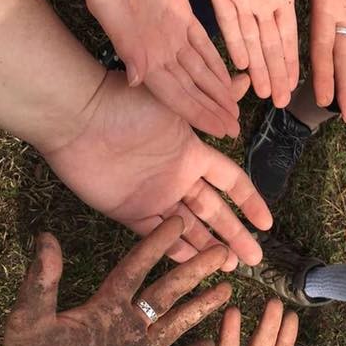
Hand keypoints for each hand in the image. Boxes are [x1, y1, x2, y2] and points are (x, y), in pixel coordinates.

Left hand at [0, 218, 229, 345]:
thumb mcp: (31, 323)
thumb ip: (42, 282)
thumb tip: (46, 236)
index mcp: (104, 308)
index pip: (136, 268)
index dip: (155, 244)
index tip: (178, 221)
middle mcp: (126, 325)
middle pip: (167, 291)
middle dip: (194, 270)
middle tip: (223, 251)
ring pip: (177, 323)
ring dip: (201, 306)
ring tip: (228, 287)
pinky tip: (212, 341)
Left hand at [42, 72, 271, 271]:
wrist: (78, 118)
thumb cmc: (125, 103)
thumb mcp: (175, 101)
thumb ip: (208, 103)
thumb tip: (243, 78)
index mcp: (192, 153)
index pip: (231, 182)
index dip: (250, 202)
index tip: (267, 223)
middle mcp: (177, 178)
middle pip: (214, 212)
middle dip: (235, 235)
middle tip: (255, 259)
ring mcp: (154, 196)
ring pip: (188, 228)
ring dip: (208, 247)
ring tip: (230, 267)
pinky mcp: (128, 210)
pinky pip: (156, 235)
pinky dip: (175, 250)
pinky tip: (194, 265)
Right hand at [85, 0, 248, 137]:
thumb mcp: (107, 6)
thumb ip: (125, 44)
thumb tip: (136, 79)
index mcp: (143, 53)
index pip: (175, 94)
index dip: (197, 114)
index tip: (219, 130)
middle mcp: (159, 49)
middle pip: (191, 89)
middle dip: (212, 110)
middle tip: (234, 129)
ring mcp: (171, 34)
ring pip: (200, 70)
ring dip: (217, 91)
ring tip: (234, 110)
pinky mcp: (181, 16)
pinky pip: (203, 45)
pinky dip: (216, 63)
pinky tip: (229, 77)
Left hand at [202, 0, 337, 106]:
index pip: (289, 36)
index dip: (293, 61)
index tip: (299, 85)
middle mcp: (261, 3)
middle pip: (270, 46)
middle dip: (276, 74)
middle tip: (282, 102)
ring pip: (249, 40)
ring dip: (257, 66)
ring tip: (264, 93)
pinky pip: (227, 21)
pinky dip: (234, 41)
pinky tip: (241, 64)